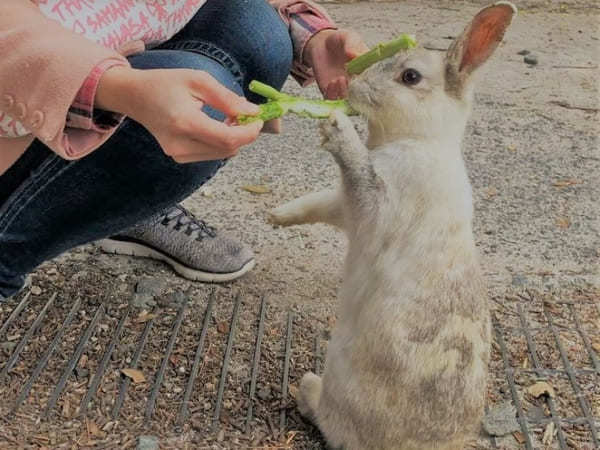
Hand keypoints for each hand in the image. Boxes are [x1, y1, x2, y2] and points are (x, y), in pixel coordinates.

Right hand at [95, 66, 262, 162]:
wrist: (135, 96)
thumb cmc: (166, 83)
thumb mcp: (198, 80)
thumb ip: (227, 98)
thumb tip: (252, 112)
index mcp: (185, 122)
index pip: (227, 139)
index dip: (249, 132)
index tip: (258, 119)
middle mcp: (181, 144)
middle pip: (227, 149)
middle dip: (244, 134)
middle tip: (245, 113)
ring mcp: (178, 154)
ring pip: (222, 153)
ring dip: (234, 138)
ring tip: (229, 117)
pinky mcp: (179, 157)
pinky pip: (212, 153)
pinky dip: (222, 142)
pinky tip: (217, 126)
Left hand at [304, 29, 368, 99]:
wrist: (321, 44)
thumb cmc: (339, 40)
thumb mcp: (348, 37)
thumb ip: (352, 45)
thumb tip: (355, 55)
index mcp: (367, 70)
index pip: (374, 82)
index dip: (375, 85)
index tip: (369, 79)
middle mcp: (356, 82)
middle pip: (362, 95)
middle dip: (358, 92)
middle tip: (352, 80)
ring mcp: (343, 88)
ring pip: (347, 100)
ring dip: (344, 93)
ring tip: (340, 79)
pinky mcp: (330, 91)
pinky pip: (332, 99)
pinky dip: (333, 94)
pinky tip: (332, 83)